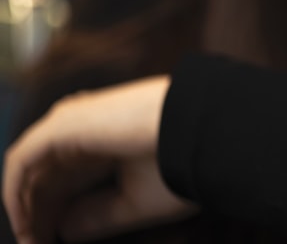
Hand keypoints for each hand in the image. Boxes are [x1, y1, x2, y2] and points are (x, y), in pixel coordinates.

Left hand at [3, 76, 196, 242]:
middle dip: (38, 214)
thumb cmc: (181, 164)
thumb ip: (98, 214)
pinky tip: (25, 222)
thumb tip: (64, 229)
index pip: (69, 181)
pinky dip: (16, 193)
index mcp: (108, 142)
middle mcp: (86, 129)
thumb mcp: (136, 201)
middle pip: (47, 177)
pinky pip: (22, 162)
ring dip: (25, 206)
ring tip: (30, 239)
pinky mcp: (62, 125)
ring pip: (31, 169)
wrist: (200, 131)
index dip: (58, 216)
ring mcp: (72, 123)